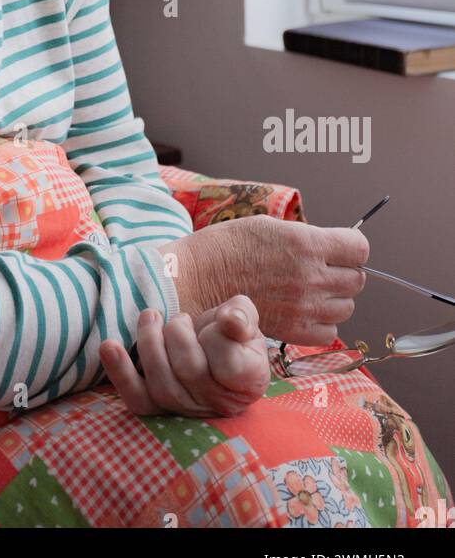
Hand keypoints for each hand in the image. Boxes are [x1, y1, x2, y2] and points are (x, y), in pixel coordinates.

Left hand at [99, 294, 269, 417]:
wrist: (212, 345)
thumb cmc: (230, 330)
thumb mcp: (244, 316)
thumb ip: (242, 315)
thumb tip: (230, 321)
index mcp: (248, 381)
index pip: (228, 363)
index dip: (218, 336)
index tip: (220, 323)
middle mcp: (219, 403)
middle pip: (188, 371)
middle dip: (177, 333)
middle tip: (180, 318)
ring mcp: (187, 410)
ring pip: (161, 385)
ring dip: (149, 342)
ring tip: (151, 318)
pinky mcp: (159, 407)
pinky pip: (138, 400)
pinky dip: (120, 373)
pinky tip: (108, 346)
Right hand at [162, 217, 368, 346]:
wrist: (198, 276)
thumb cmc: (229, 245)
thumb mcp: (271, 225)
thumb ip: (307, 238)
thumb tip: (332, 249)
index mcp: (306, 243)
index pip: (359, 248)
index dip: (352, 247)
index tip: (341, 248)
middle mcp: (310, 276)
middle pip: (357, 279)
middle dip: (344, 272)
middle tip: (323, 268)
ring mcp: (303, 307)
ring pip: (346, 307)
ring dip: (335, 298)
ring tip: (310, 290)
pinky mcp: (292, 330)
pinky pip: (328, 332)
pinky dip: (322, 323)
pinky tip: (303, 310)